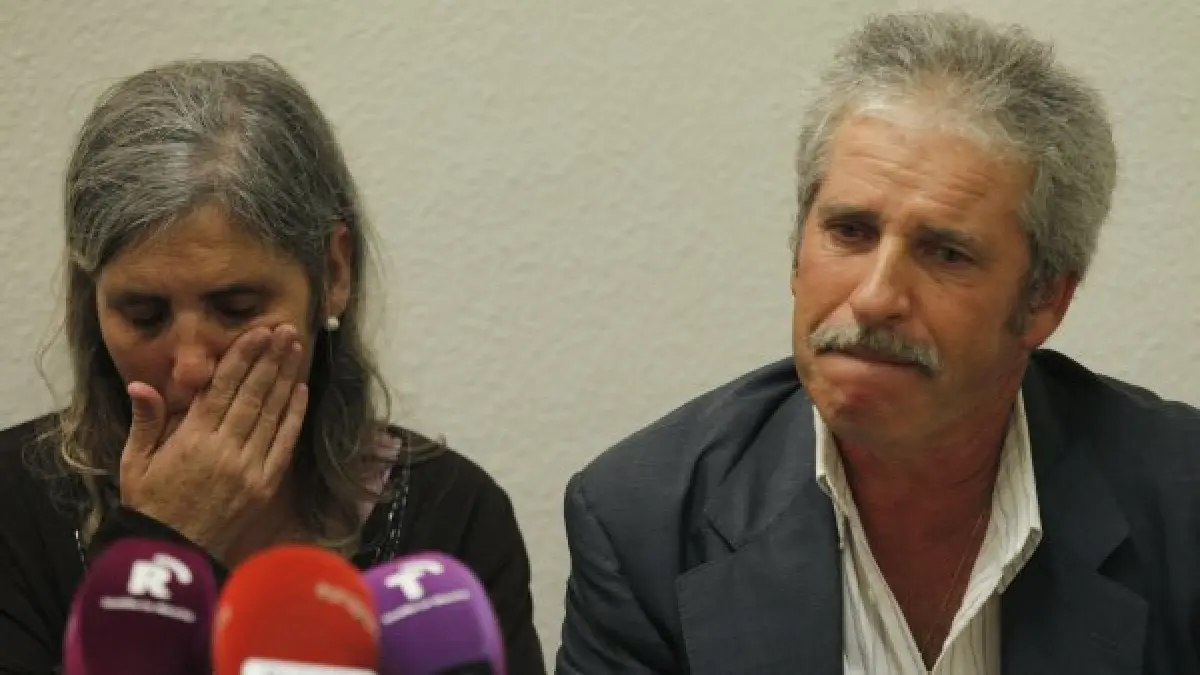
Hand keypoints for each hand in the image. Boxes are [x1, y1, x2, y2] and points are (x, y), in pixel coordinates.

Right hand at [118, 324, 308, 561]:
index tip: (259, 332)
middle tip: (286, 329)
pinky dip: (294, 415)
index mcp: (191, 439)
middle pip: (254, 393)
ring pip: (272, 413)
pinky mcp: (265, 485)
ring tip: (297, 348)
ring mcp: (249, 467)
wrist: (173, 555)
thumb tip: (140, 384)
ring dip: (286, 377)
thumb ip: (145, 422)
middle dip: (271, 358)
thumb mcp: (135, 464)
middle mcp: (224, 449)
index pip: (223, 388)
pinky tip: (301, 391)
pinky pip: (284, 443)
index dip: (243, 357)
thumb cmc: (150, 507)